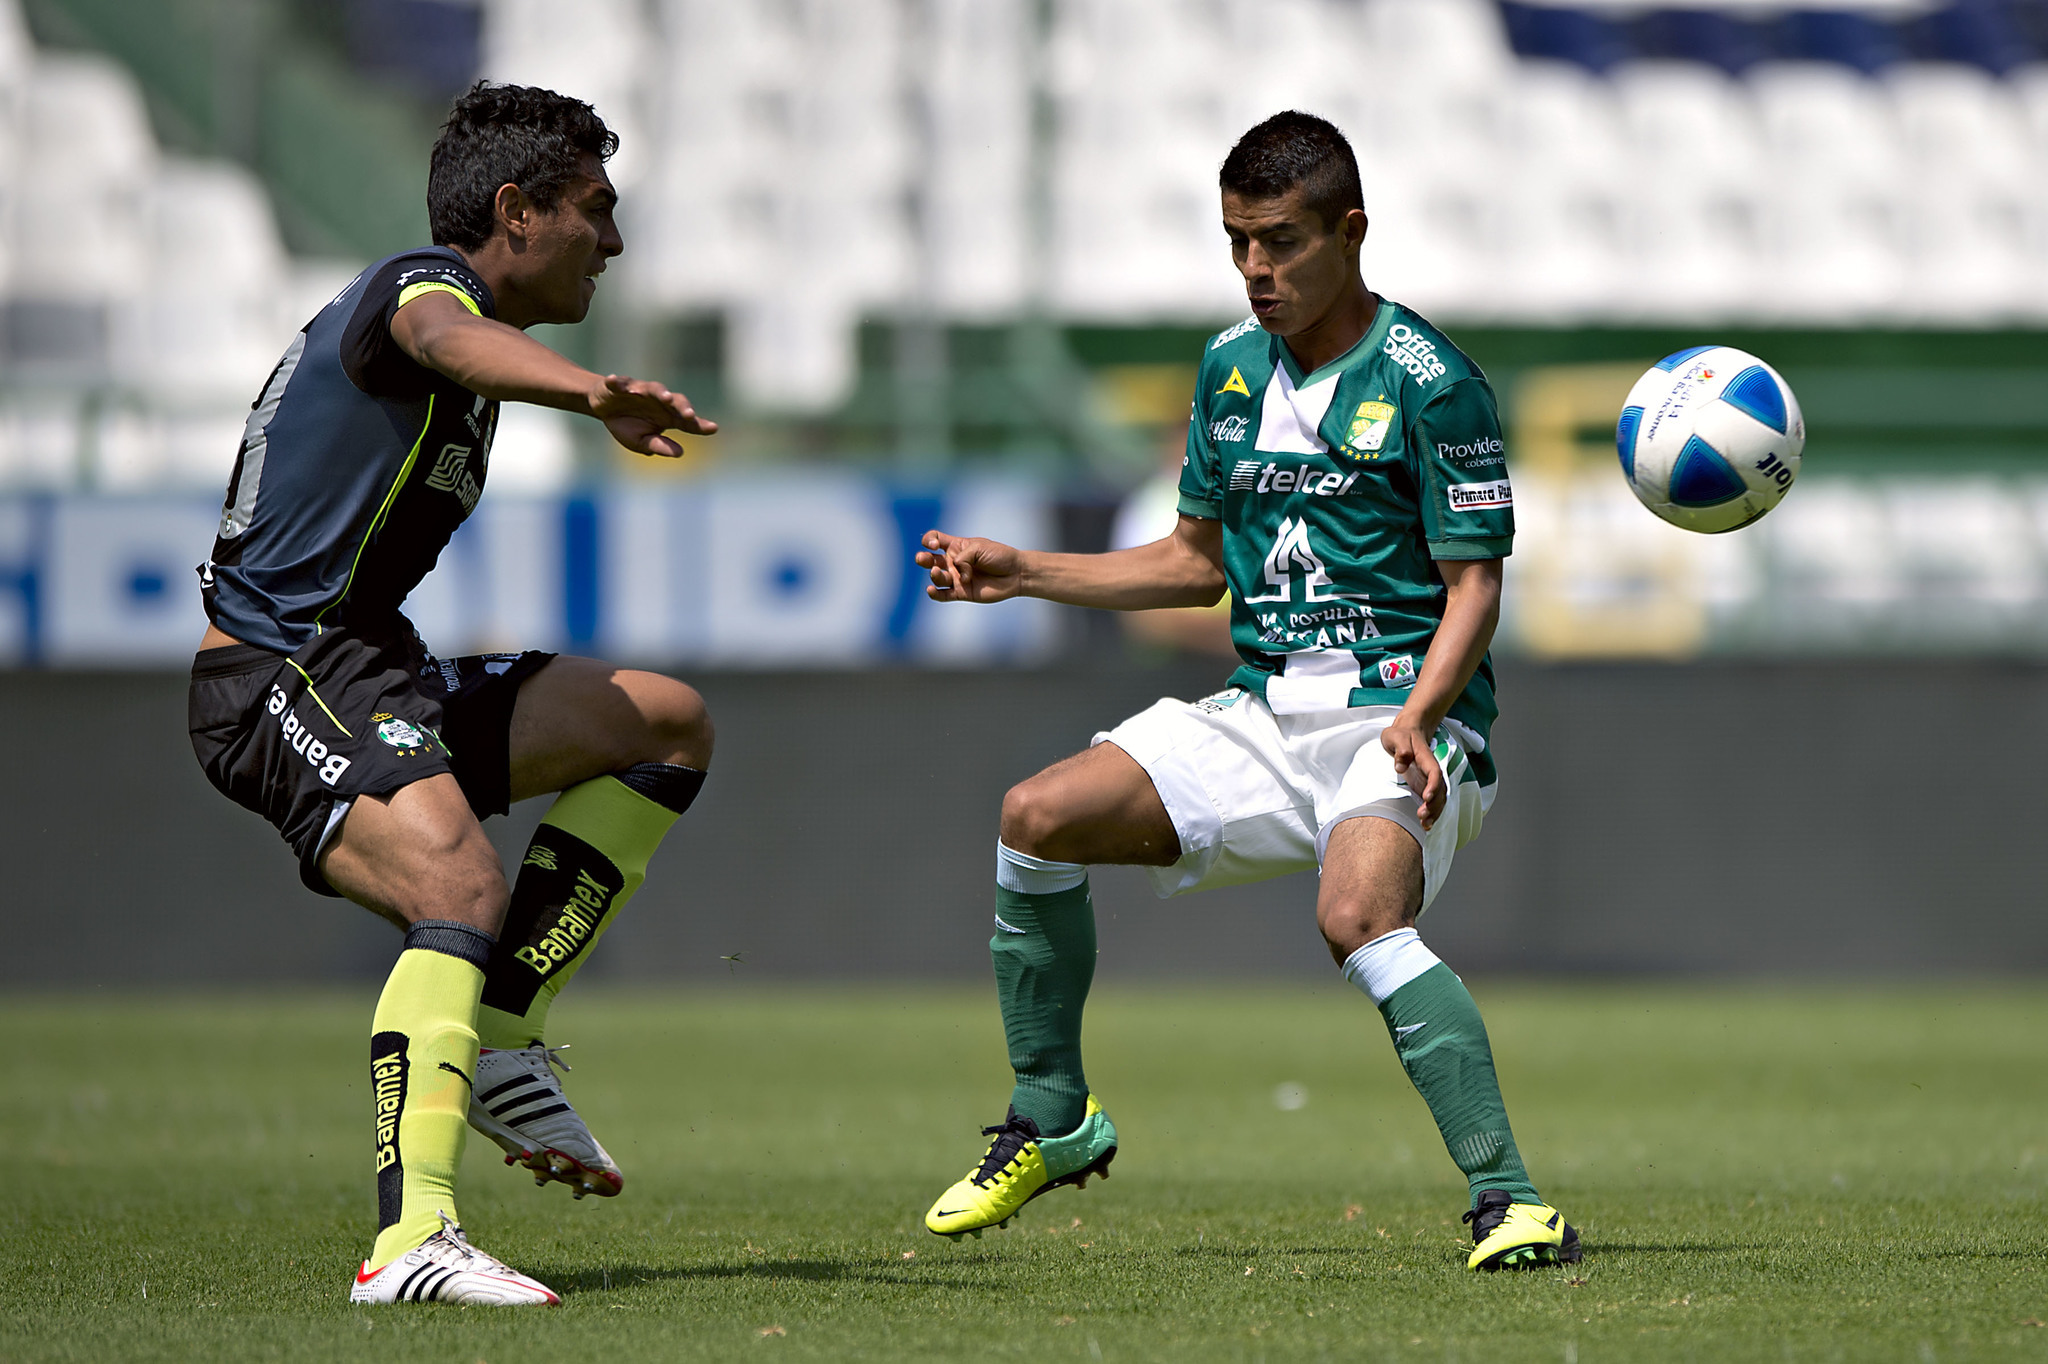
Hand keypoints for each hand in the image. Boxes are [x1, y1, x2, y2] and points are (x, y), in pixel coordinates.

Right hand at [590, 374, 716, 457]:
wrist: (604, 408)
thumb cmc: (627, 425)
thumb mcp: (641, 442)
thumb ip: (659, 446)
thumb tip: (680, 453)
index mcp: (667, 417)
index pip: (687, 421)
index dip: (700, 424)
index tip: (713, 428)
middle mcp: (658, 401)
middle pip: (676, 401)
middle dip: (683, 406)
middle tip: (689, 415)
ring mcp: (640, 390)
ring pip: (655, 388)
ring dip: (661, 392)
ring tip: (665, 397)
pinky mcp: (620, 384)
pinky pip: (620, 382)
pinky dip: (618, 382)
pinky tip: (615, 381)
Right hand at [916, 530, 1024, 602]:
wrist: (1015, 573)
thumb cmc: (999, 556)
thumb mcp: (979, 548)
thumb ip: (963, 557)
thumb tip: (955, 573)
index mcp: (956, 546)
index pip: (935, 539)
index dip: (929, 540)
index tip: (935, 544)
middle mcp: (953, 562)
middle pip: (930, 559)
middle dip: (923, 558)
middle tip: (923, 558)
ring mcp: (956, 577)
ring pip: (937, 577)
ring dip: (934, 575)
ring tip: (939, 572)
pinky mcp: (961, 592)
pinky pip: (943, 595)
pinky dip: (934, 594)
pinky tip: (930, 590)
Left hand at [1381, 717, 1446, 831]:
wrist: (1407, 732)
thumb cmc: (1400, 735)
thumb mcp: (1395, 736)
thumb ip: (1400, 749)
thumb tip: (1401, 765)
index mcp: (1426, 758)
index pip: (1434, 772)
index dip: (1433, 785)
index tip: (1426, 796)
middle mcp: (1430, 770)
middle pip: (1439, 789)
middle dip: (1434, 804)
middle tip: (1422, 815)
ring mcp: (1428, 779)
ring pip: (1438, 798)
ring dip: (1434, 812)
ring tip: (1425, 824)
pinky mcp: (1423, 786)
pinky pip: (1432, 801)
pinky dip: (1432, 813)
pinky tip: (1425, 825)